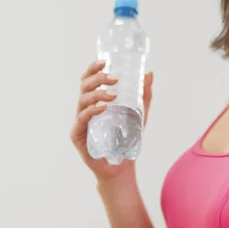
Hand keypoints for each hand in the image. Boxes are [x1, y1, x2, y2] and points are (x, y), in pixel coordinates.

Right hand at [70, 59, 153, 182]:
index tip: (105, 61)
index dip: (93, 68)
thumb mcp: (139, 114)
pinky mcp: (78, 136)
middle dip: (98, 78)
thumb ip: (144, 95)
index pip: (89, 80)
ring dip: (98, 94)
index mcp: (95, 102)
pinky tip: (104, 108)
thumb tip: (149, 73)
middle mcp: (84, 109)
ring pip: (82, 100)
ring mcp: (80, 122)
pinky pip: (82, 119)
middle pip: (84, 86)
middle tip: (115, 78)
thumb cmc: (127, 139)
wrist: (122, 166)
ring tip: (114, 95)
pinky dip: (92, 111)